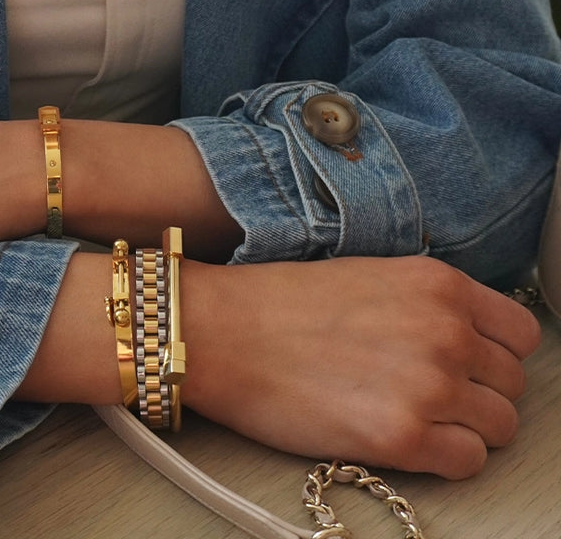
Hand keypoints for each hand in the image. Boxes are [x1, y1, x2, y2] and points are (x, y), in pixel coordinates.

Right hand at [182, 255, 540, 479]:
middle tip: (429, 394)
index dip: (494, 352)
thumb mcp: (368, 276)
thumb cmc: (279, 303)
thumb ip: (427, 304)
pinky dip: (443, 457)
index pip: (519, 333)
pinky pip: (468, 462)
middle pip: (511, 383)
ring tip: (414, 418)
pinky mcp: (402, 438)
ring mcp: (428, 386)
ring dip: (464, 427)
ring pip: (499, 427)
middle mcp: (446, 331)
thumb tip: (465, 341)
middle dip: (477, 391)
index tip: (469, 363)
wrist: (220, 331)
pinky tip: (401, 437)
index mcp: (438, 284)